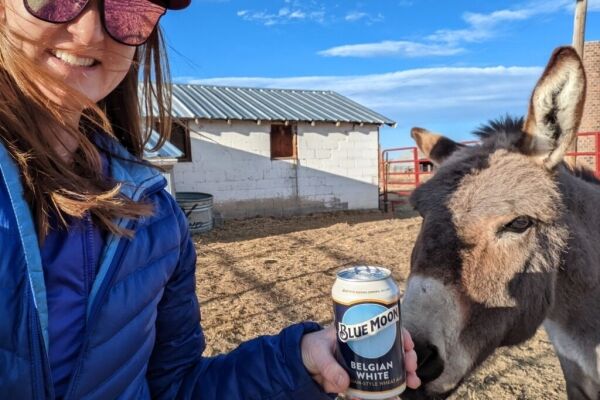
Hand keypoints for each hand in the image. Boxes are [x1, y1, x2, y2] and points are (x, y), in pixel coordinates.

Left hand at [301, 325, 420, 394]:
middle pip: (393, 349)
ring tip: (411, 382)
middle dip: (407, 358)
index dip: (401, 334)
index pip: (385, 328)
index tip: (408, 345)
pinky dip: (385, 391)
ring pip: (390, 367)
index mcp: (358, 332)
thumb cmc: (311, 348)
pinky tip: (393, 396)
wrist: (301, 364)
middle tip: (412, 367)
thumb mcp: (318, 352)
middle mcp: (366, 347)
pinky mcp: (359, 379)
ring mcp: (364, 363)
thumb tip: (343, 383)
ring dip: (403, 375)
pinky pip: (375, 385)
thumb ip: (329, 367)